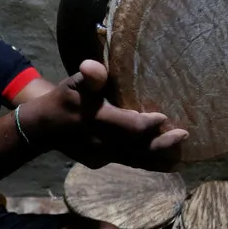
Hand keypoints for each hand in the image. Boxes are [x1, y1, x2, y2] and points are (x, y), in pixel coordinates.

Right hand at [22, 60, 187, 168]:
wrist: (43, 129)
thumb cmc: (64, 100)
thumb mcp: (73, 84)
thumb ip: (89, 77)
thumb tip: (91, 65)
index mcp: (97, 121)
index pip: (129, 126)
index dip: (148, 124)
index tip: (164, 117)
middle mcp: (101, 143)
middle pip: (138, 148)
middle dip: (162, 144)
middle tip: (184, 136)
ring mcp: (101, 156)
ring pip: (135, 160)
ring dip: (159, 160)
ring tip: (180, 158)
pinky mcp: (100, 163)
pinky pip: (127, 162)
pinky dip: (146, 161)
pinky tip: (162, 160)